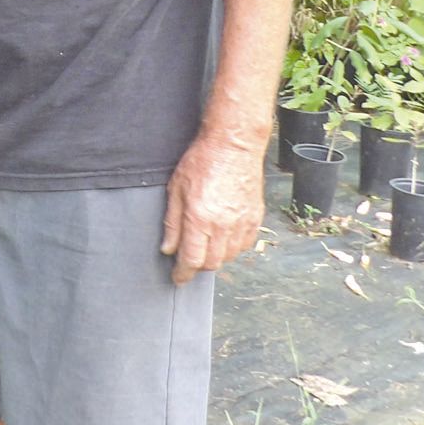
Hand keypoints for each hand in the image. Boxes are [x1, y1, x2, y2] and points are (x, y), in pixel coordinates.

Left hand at [160, 135, 264, 284]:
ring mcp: (242, 222)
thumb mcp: (176, 189)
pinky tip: (223, 237)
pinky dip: (233, 248)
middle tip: (189, 258)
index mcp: (200, 219)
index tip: (178, 279)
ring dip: (215, 257)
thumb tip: (168, 249)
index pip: (192, 260)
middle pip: (211, 263)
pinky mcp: (255, 217)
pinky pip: (245, 245)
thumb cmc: (201, 161)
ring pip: (229, 256)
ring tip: (205, 245)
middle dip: (198, 266)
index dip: (183, 274)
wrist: (234, 145)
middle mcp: (223, 225)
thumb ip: (172, 223)